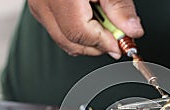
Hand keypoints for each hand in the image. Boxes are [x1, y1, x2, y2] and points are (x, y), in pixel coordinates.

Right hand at [28, 0, 143, 58]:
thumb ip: (120, 7)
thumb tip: (131, 30)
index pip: (81, 34)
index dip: (104, 43)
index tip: (122, 44)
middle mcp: (44, 1)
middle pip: (70, 42)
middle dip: (97, 46)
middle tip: (117, 38)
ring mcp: (38, 4)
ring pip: (63, 39)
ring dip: (88, 40)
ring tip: (105, 24)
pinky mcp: (38, 5)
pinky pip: (57, 28)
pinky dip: (76, 30)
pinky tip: (91, 18)